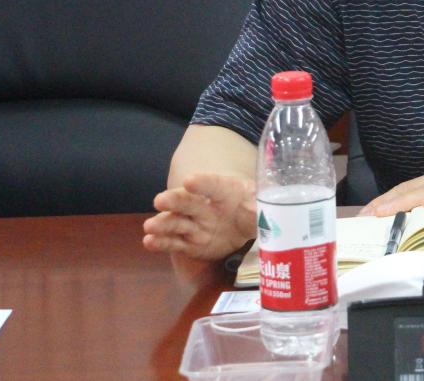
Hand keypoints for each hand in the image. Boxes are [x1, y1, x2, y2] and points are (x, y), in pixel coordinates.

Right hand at [142, 173, 256, 261]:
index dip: (203, 183)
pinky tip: (149, 242)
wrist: (244, 222)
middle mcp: (205, 206)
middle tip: (159, 200)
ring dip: (163, 224)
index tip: (190, 180)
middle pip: (188, 202)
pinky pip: (175, 243)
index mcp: (224, 191)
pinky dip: (162, 243)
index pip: (213, 185)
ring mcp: (195, 225)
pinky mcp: (190, 244)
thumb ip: (262, 206)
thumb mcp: (261, 204)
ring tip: (149, 227)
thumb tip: (274, 211)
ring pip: (177, 223)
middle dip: (174, 201)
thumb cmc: (250, 206)